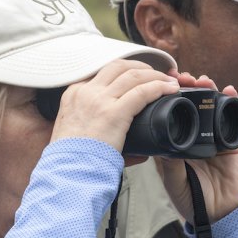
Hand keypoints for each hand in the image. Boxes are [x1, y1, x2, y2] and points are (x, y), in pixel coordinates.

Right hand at [49, 59, 179, 151]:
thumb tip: (136, 148)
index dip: (126, 71)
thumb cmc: (74, 159)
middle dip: (142, 67)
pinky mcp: (113, 113)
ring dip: (155, 76)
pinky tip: (170, 90)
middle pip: (119, 66)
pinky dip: (159, 88)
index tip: (139, 77)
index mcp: (74, 93)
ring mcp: (99, 100)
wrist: (68, 171)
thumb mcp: (76, 133)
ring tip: (169, 82)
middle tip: (157, 75)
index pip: (103, 72)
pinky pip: (142, 92)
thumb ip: (99, 129)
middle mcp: (86, 92)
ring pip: (133, 75)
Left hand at [154, 73, 237, 221]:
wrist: (221, 215)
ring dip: (207, 91)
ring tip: (203, 81)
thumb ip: (170, 164)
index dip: (167, 98)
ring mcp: (213, 138)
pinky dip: (231, 102)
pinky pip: (231, 118)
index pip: (170, 115)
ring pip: (210, 107)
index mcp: (175, 145)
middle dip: (187, 89)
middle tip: (182, 78)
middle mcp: (193, 137)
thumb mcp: (174, 182)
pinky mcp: (231, 142)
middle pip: (191, 106)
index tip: (162, 83)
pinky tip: (229, 90)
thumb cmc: (193, 202)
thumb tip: (164, 141)